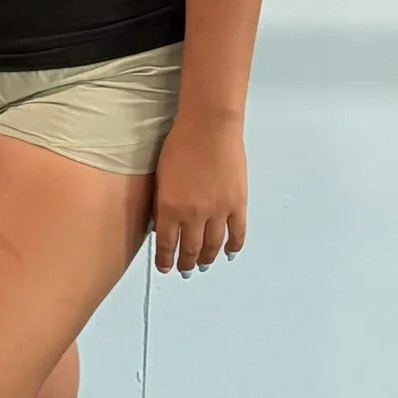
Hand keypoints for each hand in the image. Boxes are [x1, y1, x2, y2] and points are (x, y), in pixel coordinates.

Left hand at [151, 111, 244, 274]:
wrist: (209, 128)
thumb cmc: (180, 144)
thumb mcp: (160, 176)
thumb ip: (161, 202)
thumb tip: (162, 224)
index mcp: (169, 207)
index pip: (166, 244)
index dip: (166, 259)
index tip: (165, 267)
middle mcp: (193, 215)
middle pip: (190, 249)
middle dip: (186, 263)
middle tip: (184, 270)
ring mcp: (218, 211)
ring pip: (213, 246)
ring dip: (207, 258)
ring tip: (203, 265)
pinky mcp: (238, 204)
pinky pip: (237, 233)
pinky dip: (233, 247)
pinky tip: (228, 253)